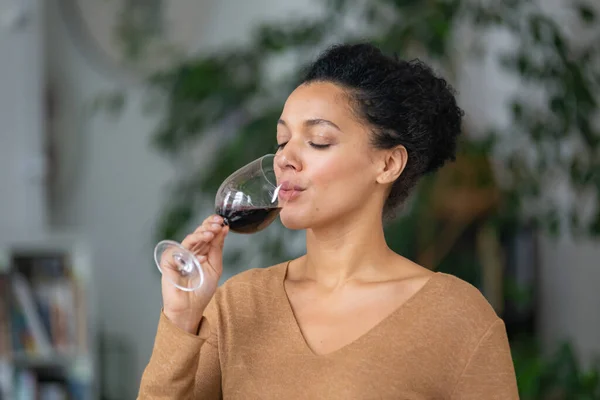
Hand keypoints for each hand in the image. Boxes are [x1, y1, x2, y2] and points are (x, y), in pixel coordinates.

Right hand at [159, 214, 228, 333]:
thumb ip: (218, 248)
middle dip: (209, 226)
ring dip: (201, 233)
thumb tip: (224, 229)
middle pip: (198, 233)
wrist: (190, 308)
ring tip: (212, 232)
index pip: (206, 232)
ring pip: (189, 239)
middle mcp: (189, 250)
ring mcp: (179, 255)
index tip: (222, 220)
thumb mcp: (215, 266)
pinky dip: (191, 248)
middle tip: (218, 223)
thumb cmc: (202, 289)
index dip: (212, 224)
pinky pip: (179, 250)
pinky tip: (201, 251)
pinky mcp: (169, 261)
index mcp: (201, 250)